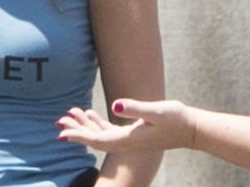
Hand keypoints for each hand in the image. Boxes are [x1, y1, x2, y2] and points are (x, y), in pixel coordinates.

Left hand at [57, 99, 195, 153]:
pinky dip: (97, 124)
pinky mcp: (134, 134)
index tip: (61, 132)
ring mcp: (130, 140)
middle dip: (75, 130)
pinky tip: (89, 114)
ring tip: (68, 115)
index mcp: (128, 140)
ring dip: (84, 125)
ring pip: (100, 135)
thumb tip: (115, 105)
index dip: (78, 135)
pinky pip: (109, 131)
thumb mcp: (155, 111)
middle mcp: (126, 143)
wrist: (191, 129)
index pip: (96, 139)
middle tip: (58, 121)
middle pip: (94, 139)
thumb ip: (135, 108)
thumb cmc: (176, 119)